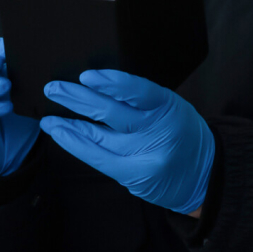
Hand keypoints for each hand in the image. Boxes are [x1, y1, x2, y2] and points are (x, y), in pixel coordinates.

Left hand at [39, 70, 213, 214]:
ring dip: (69, 122)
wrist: (204, 175)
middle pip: (112, 111)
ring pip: (99, 134)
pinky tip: (60, 132)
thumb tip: (95, 87)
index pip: (140, 91)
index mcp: (169, 107)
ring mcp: (145, 154)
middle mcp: (158, 130)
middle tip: (54, 88)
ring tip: (48, 114)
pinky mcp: (133, 174)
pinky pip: (97, 156)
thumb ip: (141, 101)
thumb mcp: (171, 110)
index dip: (113, 83)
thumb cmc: (181, 136)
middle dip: (78, 98)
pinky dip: (74, 143)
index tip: (87, 76)